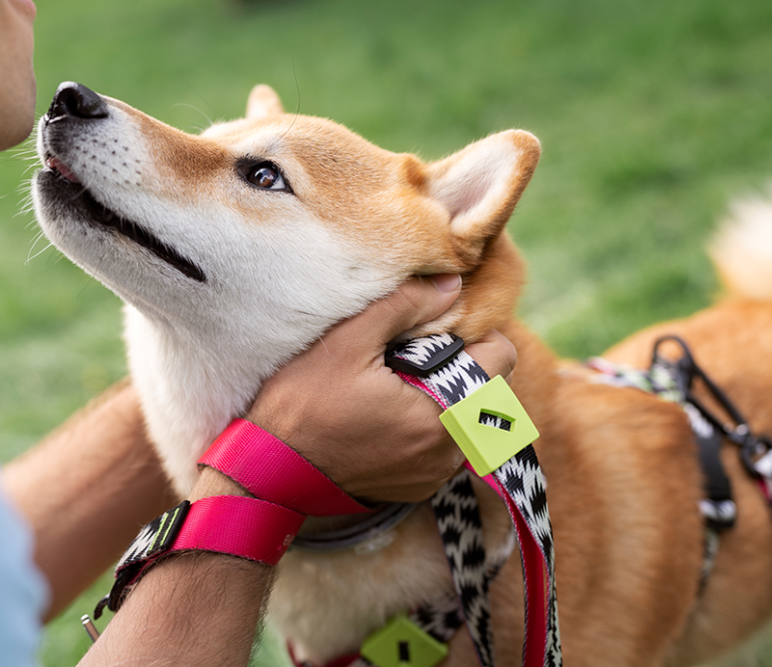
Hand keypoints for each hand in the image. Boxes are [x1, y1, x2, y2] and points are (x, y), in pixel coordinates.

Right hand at [247, 274, 515, 503]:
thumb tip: (451, 283)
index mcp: (444, 413)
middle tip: (413, 355)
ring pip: (468, 419)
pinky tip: (387, 415)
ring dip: (447, 398)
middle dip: (461, 366)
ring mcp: (434, 473)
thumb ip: (404, 305)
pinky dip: (428, 427)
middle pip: (488, 388)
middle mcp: (450, 451)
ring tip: (397, 384)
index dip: (475, 333)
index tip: (437, 329)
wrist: (270, 468)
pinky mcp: (417, 487)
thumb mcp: (348, 340)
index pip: (502, 357)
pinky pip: (444, 447)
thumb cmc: (302, 403)